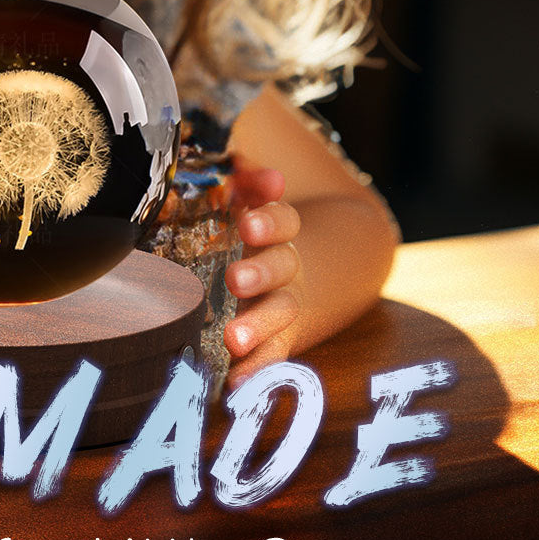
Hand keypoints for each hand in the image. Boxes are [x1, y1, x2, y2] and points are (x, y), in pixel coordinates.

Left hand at [222, 156, 306, 388]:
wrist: (305, 275)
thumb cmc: (257, 231)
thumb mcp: (250, 199)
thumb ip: (241, 178)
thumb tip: (235, 154)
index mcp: (279, 230)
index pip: (282, 218)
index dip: (269, 218)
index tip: (248, 222)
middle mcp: (287, 266)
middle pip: (282, 265)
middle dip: (260, 272)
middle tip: (235, 280)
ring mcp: (286, 304)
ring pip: (280, 313)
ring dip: (258, 326)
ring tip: (233, 340)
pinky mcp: (280, 339)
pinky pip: (273, 356)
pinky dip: (257, 371)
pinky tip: (236, 385)